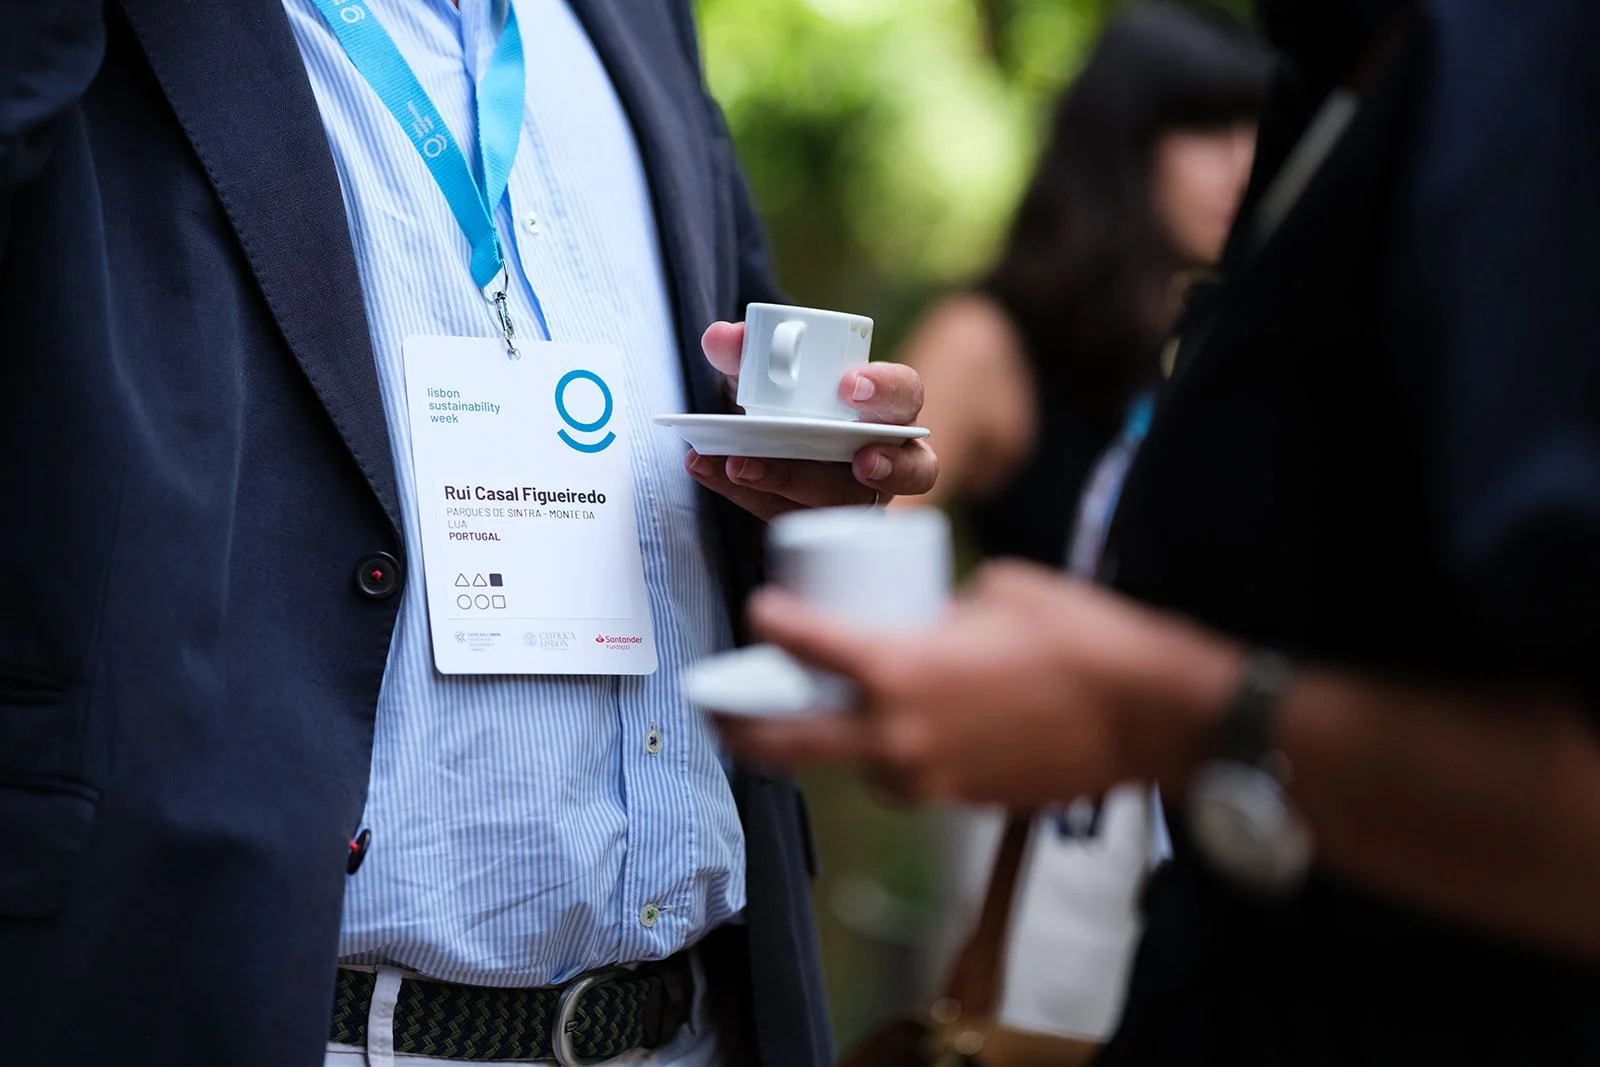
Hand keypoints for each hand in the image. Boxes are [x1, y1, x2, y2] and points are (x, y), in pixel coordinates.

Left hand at [685, 321, 938, 520]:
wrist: (767, 444)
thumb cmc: (788, 404)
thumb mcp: (767, 372)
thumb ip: (747, 354)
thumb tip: (721, 339)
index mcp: (886, 408)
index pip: (906, 395)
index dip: (886, 392)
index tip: (849, 387)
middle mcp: (886, 456)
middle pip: (903, 467)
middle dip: (877, 465)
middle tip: (852, 460)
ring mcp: (857, 498)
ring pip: (846, 503)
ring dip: (791, 481)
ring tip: (740, 465)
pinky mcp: (816, 524)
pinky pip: (790, 516)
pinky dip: (743, 494)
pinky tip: (709, 470)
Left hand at [715, 561, 1241, 804]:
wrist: (1149, 713)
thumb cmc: (1080, 640)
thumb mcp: (996, 593)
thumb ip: (941, 612)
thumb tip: (924, 622)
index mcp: (898, 669)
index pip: (803, 646)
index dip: (770, 624)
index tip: (762, 612)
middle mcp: (897, 734)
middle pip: (787, 741)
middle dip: (740, 727)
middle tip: (718, 709)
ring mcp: (927, 777)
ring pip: (853, 766)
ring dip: (832, 744)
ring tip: (826, 716)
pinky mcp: (959, 800)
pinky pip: (907, 779)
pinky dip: (895, 757)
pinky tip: (910, 730)